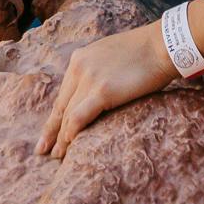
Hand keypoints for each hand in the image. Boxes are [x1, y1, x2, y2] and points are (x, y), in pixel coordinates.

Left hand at [35, 21, 177, 158]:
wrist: (161, 46)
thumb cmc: (143, 53)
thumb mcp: (110, 57)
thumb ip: (97, 72)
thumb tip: (93, 93)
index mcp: (80, 58)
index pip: (64, 93)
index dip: (55, 115)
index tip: (49, 131)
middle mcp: (79, 67)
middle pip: (61, 105)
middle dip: (51, 130)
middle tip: (42, 151)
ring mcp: (89, 79)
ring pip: (67, 115)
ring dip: (60, 138)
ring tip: (55, 156)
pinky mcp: (101, 91)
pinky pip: (78, 118)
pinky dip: (71, 135)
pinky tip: (68, 147)